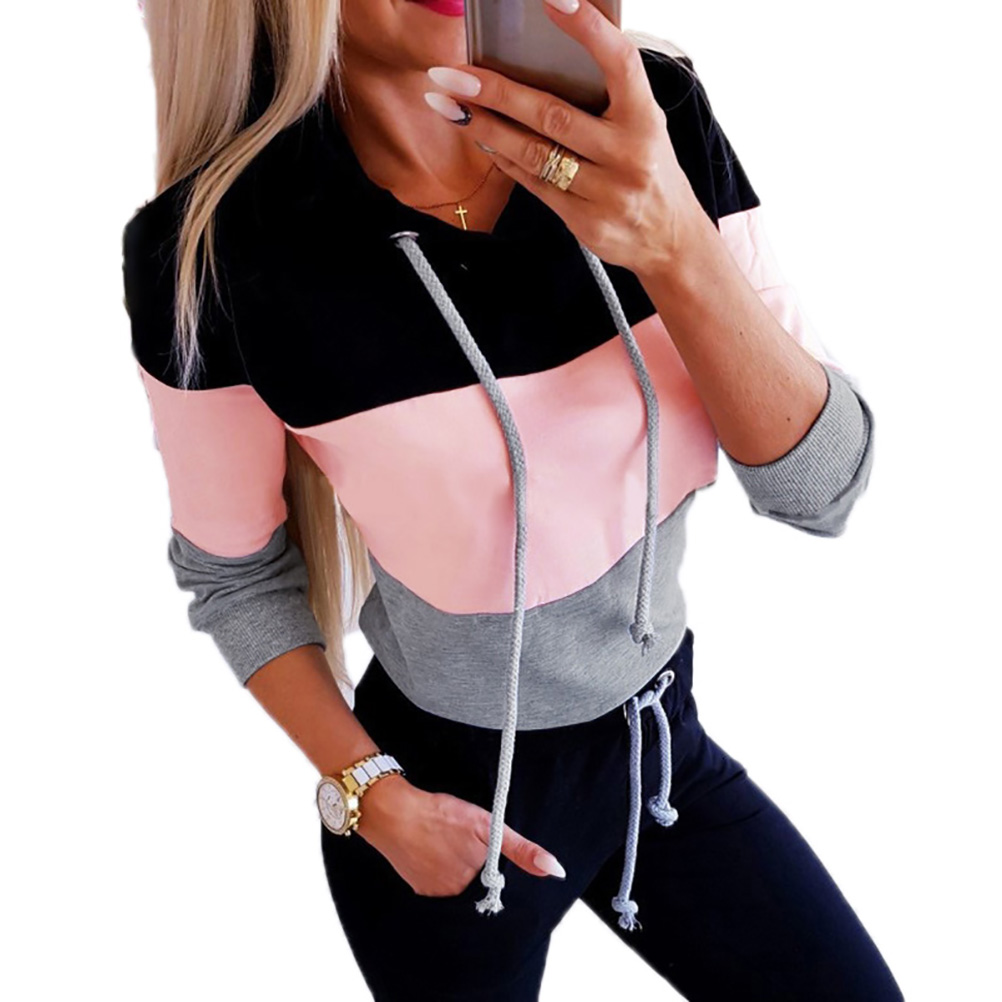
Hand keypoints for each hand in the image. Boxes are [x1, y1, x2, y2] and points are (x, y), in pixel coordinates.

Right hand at [355, 773, 565, 896]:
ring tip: (443, 839)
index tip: (475, 841)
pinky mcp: (418, 889)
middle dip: (472, 860)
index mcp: (476, 881)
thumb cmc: (442, 815)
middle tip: (457, 836)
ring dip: (454, 863)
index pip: (495, 877)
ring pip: (456, 880)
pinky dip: (436, 867)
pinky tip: (430, 848)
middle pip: (475, 879)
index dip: (489, 857)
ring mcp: (435, 893)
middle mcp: (456, 895)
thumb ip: (521, 850)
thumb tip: (556, 871)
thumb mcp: (488, 826)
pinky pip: (437, 881)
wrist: (394, 813)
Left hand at [423, 0, 706, 275]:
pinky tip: (478, 136)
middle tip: (452, 73)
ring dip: (484, 126)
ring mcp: (605, 192)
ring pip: (533, 154)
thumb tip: (543, 56)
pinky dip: (503, 157)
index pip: (620, 63)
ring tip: (447, 104)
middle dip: (496, 92)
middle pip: (552, 116)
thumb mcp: (643, 125)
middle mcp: (627, 155)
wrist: (668, 238)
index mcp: (645, 119)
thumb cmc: (648, 169)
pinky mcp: (584, 221)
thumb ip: (608, 95)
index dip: (589, 29)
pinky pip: (533, 184)